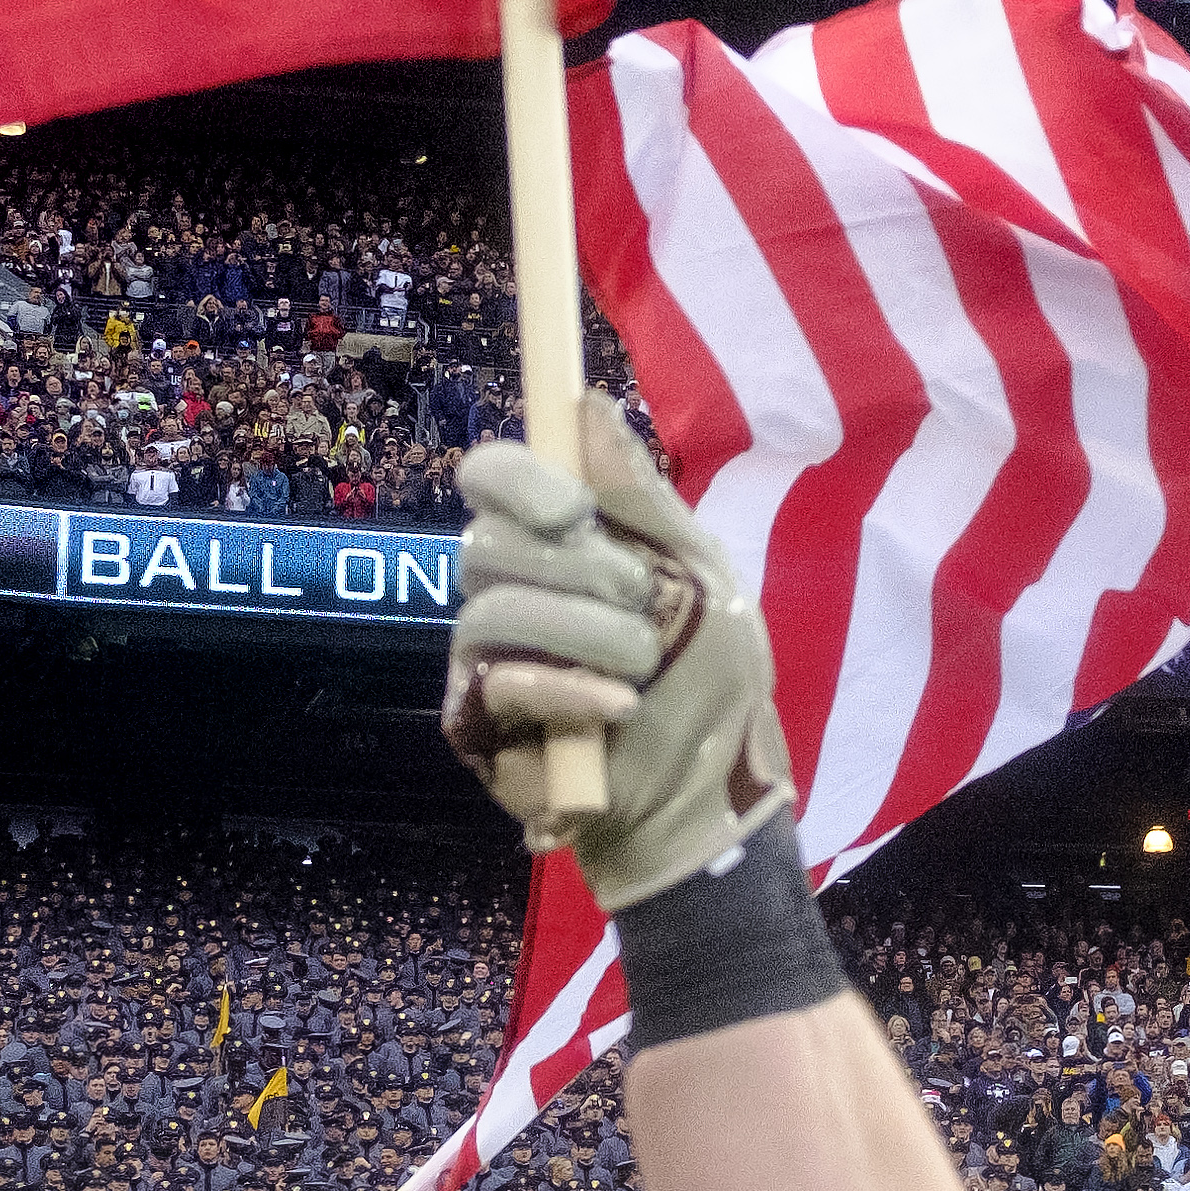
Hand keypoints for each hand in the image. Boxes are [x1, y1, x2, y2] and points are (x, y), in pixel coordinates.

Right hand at [442, 400, 788, 905]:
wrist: (711, 788)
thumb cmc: (710, 677)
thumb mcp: (698, 570)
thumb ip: (638, 493)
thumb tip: (587, 402)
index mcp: (556, 541)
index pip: (491, 477)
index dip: (518, 478)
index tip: (570, 507)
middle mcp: (507, 588)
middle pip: (488, 541)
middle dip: (581, 572)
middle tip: (641, 606)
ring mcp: (486, 655)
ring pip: (494, 610)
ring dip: (590, 636)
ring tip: (643, 669)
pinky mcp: (478, 722)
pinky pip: (500, 683)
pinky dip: (569, 691)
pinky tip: (618, 708)